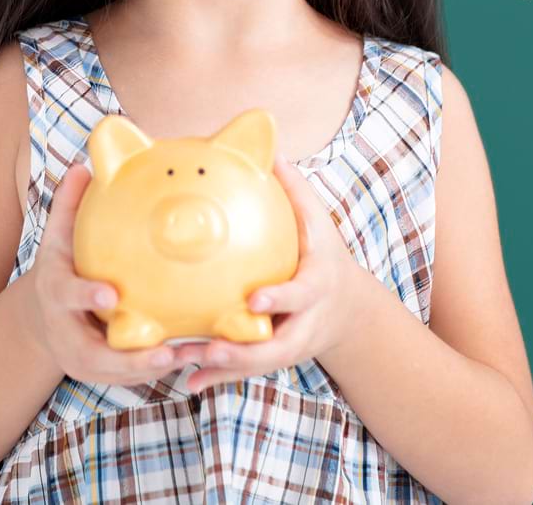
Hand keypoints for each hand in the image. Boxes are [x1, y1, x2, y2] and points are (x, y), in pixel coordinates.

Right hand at [18, 159, 208, 386]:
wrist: (41, 319)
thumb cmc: (59, 268)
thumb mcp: (57, 238)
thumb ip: (69, 204)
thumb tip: (83, 164)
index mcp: (56, 295)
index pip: (68, 295)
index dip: (86, 296)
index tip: (110, 294)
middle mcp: (66, 334)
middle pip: (95, 355)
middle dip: (130, 358)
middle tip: (167, 350)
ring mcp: (82, 361)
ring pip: (119, 373)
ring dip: (154, 369)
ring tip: (193, 355)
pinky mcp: (100, 375)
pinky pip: (131, 377)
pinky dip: (159, 370)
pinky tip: (195, 356)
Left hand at [185, 154, 371, 392]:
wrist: (348, 310)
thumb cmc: (325, 256)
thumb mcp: (320, 225)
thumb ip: (296, 193)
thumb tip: (273, 152)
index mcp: (316, 288)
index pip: (301, 295)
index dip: (281, 299)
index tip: (255, 299)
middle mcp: (304, 323)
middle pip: (277, 346)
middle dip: (244, 352)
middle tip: (210, 349)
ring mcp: (289, 345)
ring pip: (256, 363)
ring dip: (222, 368)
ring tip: (184, 361)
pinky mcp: (272, 358)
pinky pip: (243, 370)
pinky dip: (216, 377)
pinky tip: (186, 380)